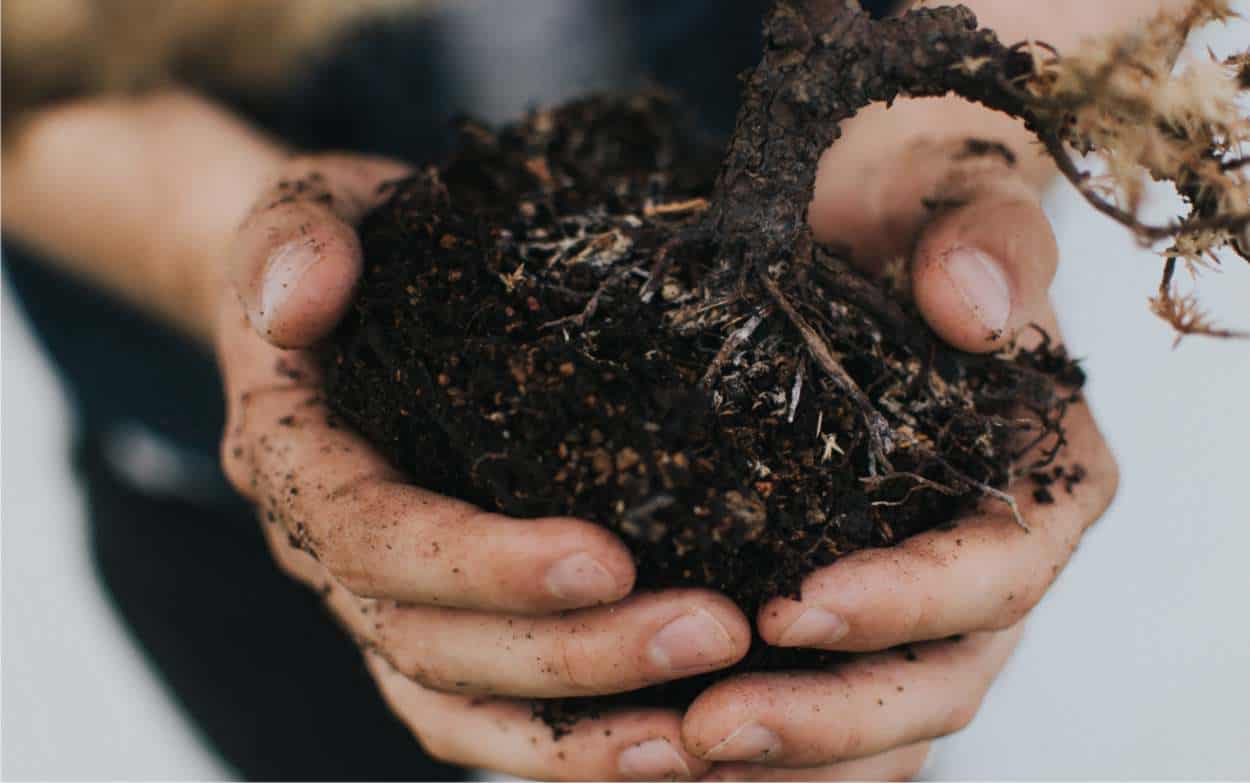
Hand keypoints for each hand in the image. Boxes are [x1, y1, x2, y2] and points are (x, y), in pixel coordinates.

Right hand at [217, 154, 753, 780]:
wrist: (343, 291)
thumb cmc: (348, 245)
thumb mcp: (311, 208)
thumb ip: (295, 239)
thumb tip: (299, 301)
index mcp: (294, 460)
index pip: (373, 537)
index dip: (480, 562)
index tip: (605, 555)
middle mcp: (331, 554)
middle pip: (433, 643)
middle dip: (573, 653)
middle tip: (714, 630)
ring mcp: (383, 600)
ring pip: (461, 707)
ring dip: (581, 733)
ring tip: (706, 731)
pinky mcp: (440, 619)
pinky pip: (488, 713)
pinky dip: (570, 745)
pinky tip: (672, 744)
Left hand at [678, 130, 1117, 777]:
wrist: (870, 230)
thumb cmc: (923, 217)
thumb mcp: (960, 203)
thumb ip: (985, 244)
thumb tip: (967, 305)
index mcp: (1041, 481)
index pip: (996, 574)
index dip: (908, 604)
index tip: (796, 608)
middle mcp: (989, 562)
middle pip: (937, 679)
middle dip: (829, 717)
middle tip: (712, 727)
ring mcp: (917, 597)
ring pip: (879, 719)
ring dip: (788, 755)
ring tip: (676, 753)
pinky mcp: (840, 602)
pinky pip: (819, 697)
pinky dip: (763, 742)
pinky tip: (668, 742)